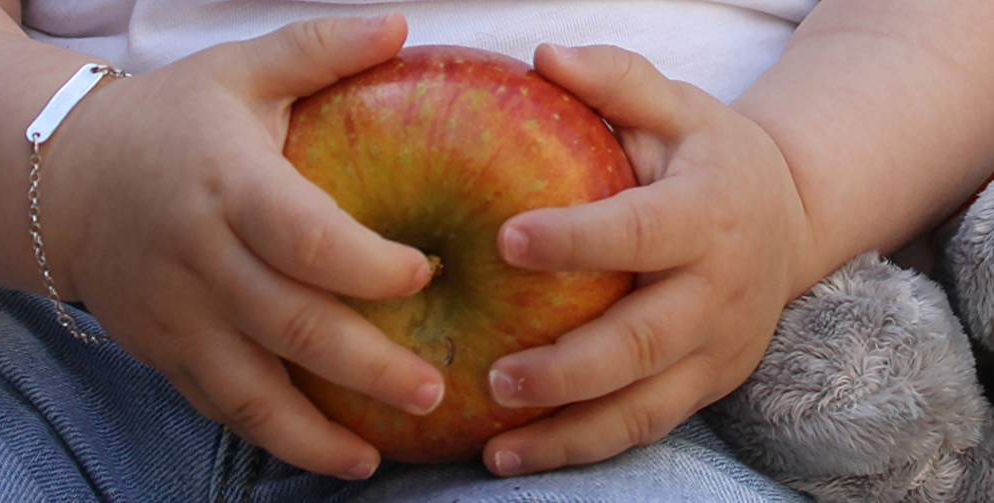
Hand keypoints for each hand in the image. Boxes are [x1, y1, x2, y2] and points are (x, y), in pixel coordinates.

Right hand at [35, 14, 443, 479]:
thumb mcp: (238, 71)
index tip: (425, 274)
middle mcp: (201, 258)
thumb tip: (403, 26)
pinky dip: (275, 438)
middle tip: (433, 388)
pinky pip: (222, 406)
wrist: (62, 178)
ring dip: (316, 431)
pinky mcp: (164, 351)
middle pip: (290, 324)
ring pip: (249, 388)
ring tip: (380, 453)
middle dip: (365, 365)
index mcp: (229, 183)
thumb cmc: (170, 122)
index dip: (368, 265)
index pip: (304, 236)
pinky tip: (331, 458)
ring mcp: (177, 315)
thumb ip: (318, 49)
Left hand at [482, 44, 812, 475]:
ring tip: (498, 447)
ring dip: (570, 432)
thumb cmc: (712, 160)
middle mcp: (718, 290)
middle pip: (644, 340)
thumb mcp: (678, 108)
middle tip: (496, 375)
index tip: (508, 239)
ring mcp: (717, 348)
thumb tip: (543, 56)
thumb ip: (616, 81)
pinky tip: (522, 455)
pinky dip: (584, 448)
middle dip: (570, 366)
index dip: (580, 239)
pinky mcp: (707, 385)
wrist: (791, 220)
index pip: (642, 231)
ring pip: (644, 405)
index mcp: (708, 213)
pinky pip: (644, 426)